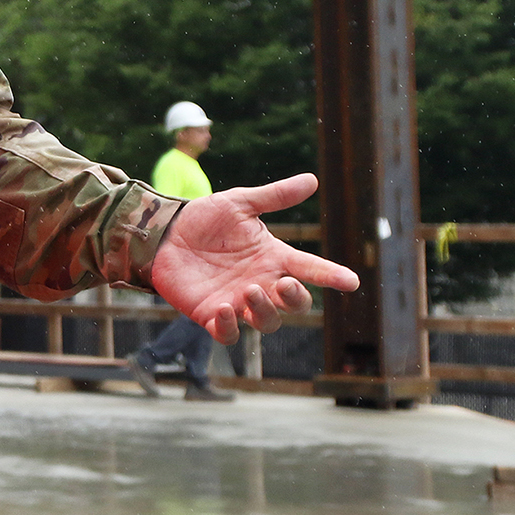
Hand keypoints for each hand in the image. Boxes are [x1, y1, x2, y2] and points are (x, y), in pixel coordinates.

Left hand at [152, 173, 360, 343]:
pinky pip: (228, 334)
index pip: (310, 269)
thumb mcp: (239, 203)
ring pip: (266, 322)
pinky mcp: (211, 314)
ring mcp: (238, 301)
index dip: (331, 275)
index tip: (351, 281)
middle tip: (285, 284)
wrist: (163, 233)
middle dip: (296, 299)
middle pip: (294, 304)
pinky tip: (225, 309)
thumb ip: (274, 196)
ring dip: (265, 311)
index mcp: (273, 257)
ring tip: (250, 290)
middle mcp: (261, 283)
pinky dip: (230, 327)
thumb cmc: (203, 218)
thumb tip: (312, 179)